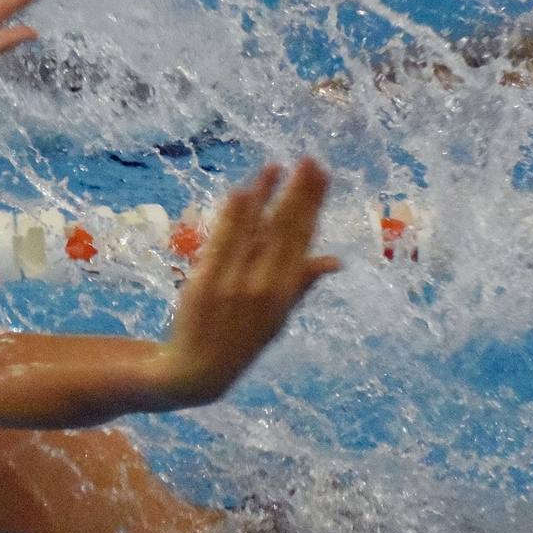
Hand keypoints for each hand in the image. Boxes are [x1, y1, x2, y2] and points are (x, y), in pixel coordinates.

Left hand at [162, 160, 339, 406]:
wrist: (197, 372)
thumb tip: (335, 260)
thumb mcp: (278, 317)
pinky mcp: (203, 283)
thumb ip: (302, 284)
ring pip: (255, 232)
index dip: (313, 206)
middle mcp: (264, 288)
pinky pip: (221, 243)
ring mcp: (233, 285)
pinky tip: (242, 190)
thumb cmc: (240, 338)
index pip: (303, 240)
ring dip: (266, 195)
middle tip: (310, 160)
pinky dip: (233, 217)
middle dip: (299, 194)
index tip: (322, 175)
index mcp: (286, 294)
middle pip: (284, 231)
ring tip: (277, 165)